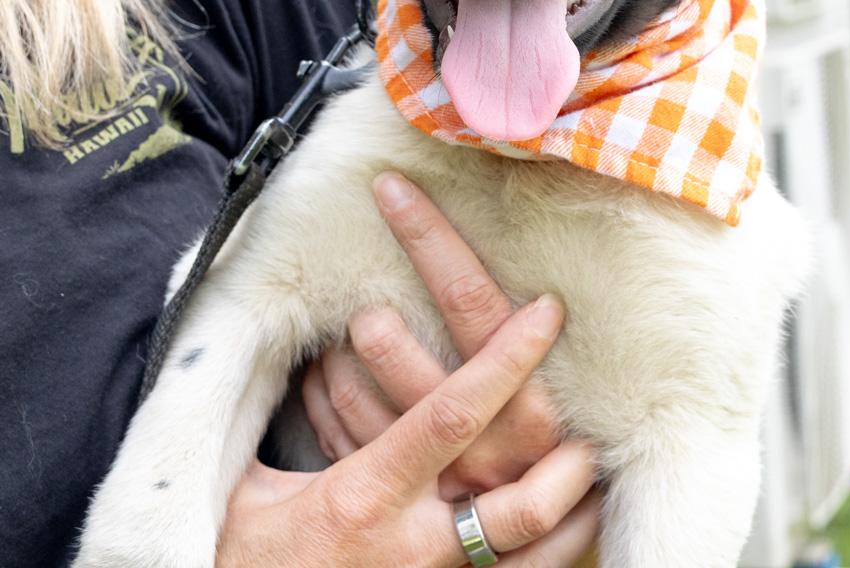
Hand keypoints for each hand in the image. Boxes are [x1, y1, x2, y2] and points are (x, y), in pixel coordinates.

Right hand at [217, 294, 596, 566]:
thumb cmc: (247, 561)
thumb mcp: (250, 488)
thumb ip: (284, 422)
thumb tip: (304, 350)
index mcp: (367, 495)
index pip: (453, 412)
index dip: (505, 359)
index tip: (546, 313)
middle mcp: (415, 543)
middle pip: (521, 503)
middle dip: (568, 460)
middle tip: (594, 417)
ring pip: (533, 555)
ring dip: (575, 512)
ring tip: (596, 464)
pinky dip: (555, 552)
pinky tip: (572, 520)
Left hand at [303, 171, 574, 497]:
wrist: (540, 549)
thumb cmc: (558, 459)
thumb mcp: (559, 399)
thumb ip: (533, 341)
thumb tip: (532, 268)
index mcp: (527, 395)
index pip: (468, 298)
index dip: (428, 236)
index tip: (392, 186)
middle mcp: (474, 431)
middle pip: (391, 343)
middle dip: (367, 295)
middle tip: (353, 278)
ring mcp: (427, 469)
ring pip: (350, 387)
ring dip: (341, 346)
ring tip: (354, 322)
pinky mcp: (394, 493)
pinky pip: (332, 426)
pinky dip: (321, 389)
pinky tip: (327, 368)